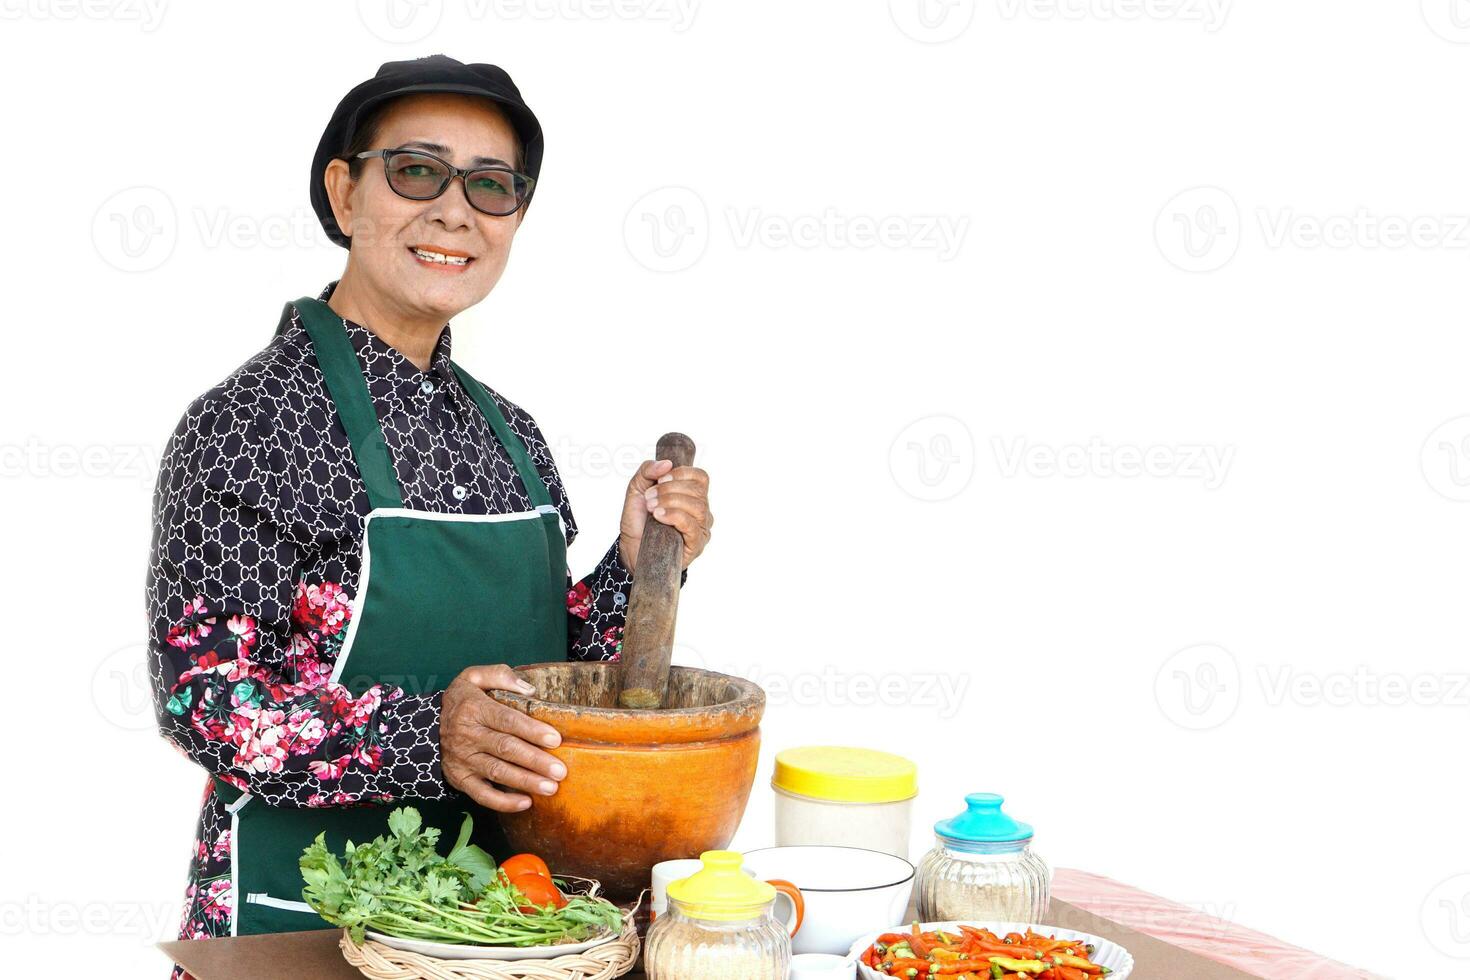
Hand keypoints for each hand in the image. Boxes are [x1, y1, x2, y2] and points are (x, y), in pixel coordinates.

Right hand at [440, 665, 566, 811]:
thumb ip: (500, 675)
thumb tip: (528, 690)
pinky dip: (503, 802)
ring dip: (525, 782)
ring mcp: (463, 760)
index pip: (506, 720)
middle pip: (505, 748)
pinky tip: (525, 803)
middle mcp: (467, 735)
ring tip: (551, 788)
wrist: (427, 726)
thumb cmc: (463, 700)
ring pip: (497, 772)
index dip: (531, 730)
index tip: (555, 739)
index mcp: (474, 708)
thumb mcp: (473, 677)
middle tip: (560, 771)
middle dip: (535, 760)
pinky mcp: (460, 779)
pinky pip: (482, 795)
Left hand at [618, 458, 712, 572]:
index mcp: (691, 495)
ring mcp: (700, 529)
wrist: (630, 547)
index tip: (661, 479)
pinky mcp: (696, 545)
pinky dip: (674, 516)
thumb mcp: (637, 489)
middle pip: (698, 491)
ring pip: (698, 507)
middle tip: (649, 497)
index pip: (700, 477)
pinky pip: (692, 526)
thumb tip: (667, 463)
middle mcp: (701, 511)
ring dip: (671, 502)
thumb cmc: (638, 520)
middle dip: (670, 489)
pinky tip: (659, 516)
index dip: (682, 473)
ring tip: (652, 508)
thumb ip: (647, 470)